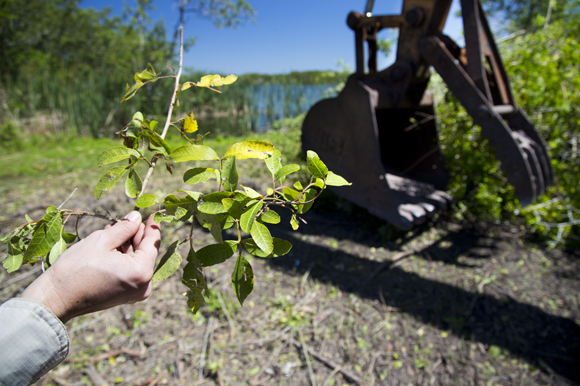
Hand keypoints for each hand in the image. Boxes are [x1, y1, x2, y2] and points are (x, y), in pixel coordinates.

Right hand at [21, 211, 160, 322]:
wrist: (56, 299)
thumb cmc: (77, 269)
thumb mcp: (102, 240)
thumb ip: (124, 227)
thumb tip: (137, 217)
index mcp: (141, 272)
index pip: (152, 242)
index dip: (152, 225)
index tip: (152, 212)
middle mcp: (144, 285)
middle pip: (145, 252)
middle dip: (136, 235)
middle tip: (126, 220)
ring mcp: (135, 293)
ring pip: (137, 261)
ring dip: (128, 245)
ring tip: (114, 230)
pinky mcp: (125, 296)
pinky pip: (130, 271)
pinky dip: (123, 258)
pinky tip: (112, 245)